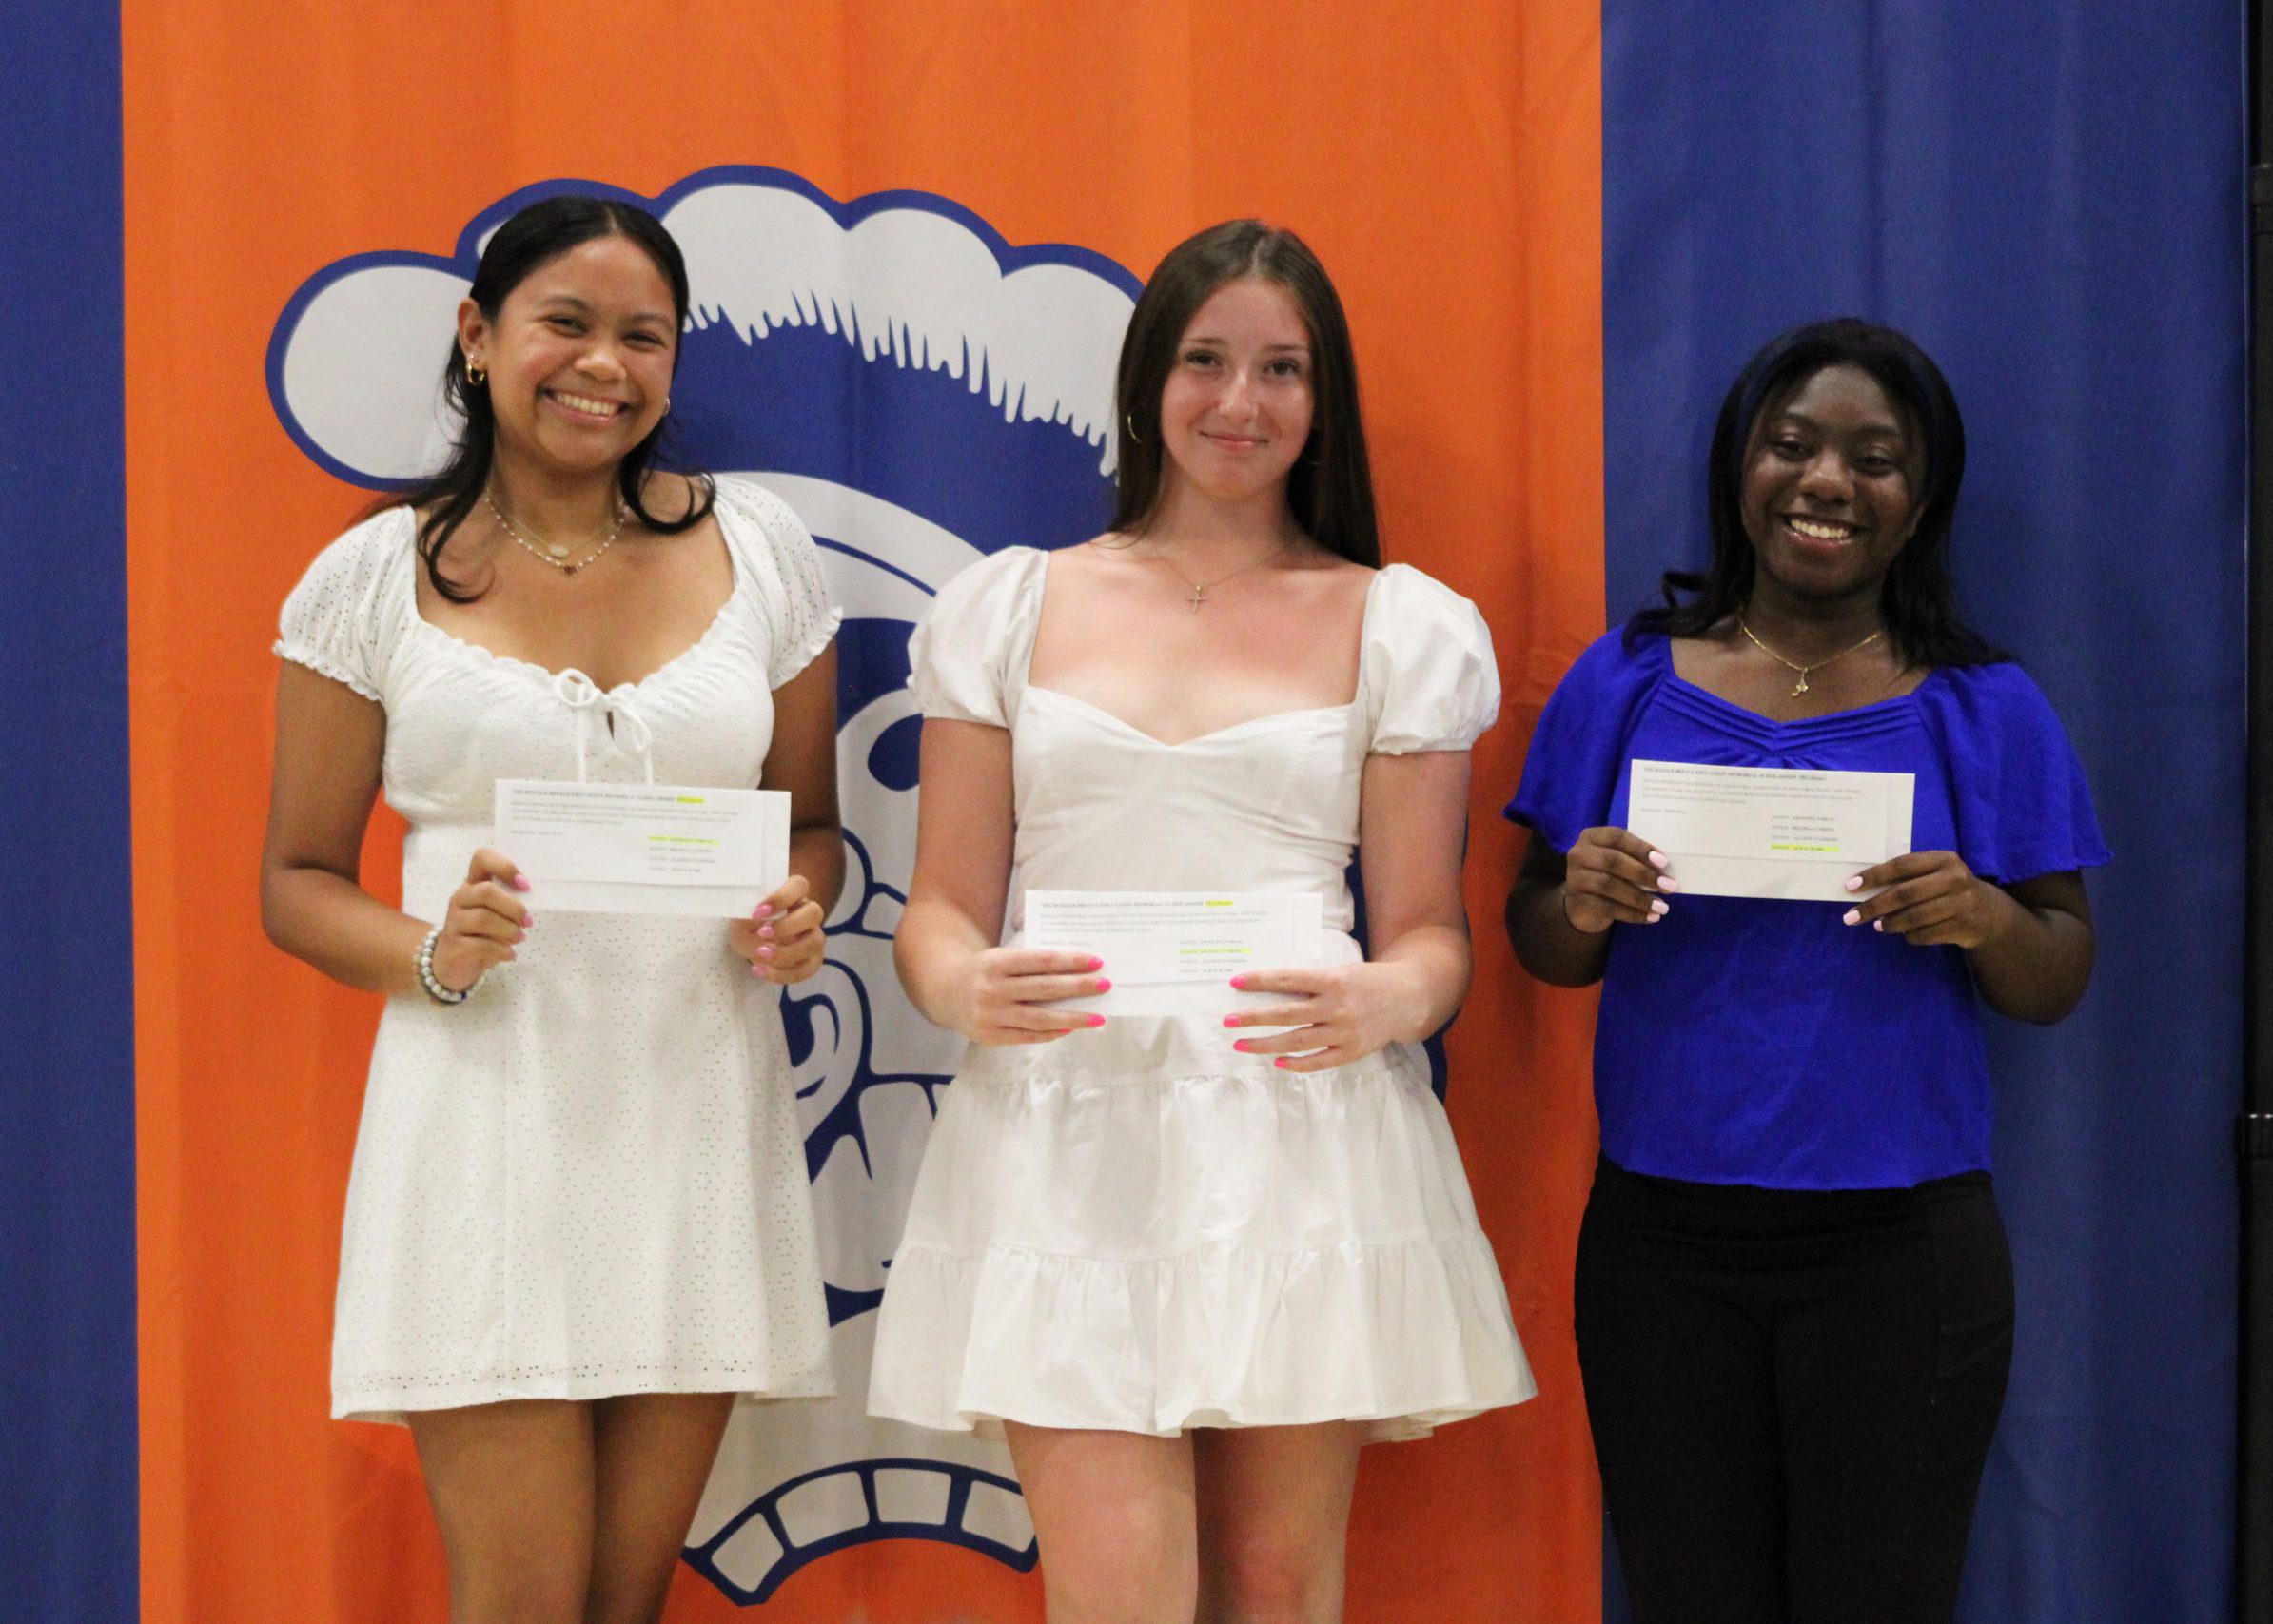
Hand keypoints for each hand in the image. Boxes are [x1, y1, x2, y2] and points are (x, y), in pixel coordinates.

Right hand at [430, 847, 530, 992]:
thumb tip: (533, 903)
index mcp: (473, 884)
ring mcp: (454, 921)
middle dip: (513, 907)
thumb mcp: (497, 914)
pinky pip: (481, 945)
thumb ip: (510, 903)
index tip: (524, 884)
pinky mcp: (453, 945)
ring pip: (483, 918)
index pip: (482, 858)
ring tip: (519, 938)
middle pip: (486, 891)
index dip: (505, 866)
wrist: (453, 964)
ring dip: (509, 930)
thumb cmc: (482, 934)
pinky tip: (510, 954)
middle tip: (527, 921)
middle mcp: (461, 898)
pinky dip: (502, 950)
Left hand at [729, 875, 827, 984]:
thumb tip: (755, 921)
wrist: (750, 945)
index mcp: (792, 895)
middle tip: (762, 934)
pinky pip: (808, 968)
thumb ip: (745, 918)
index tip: (758, 911)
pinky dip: (783, 974)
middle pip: (814, 912)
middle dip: (788, 925)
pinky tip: (761, 970)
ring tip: (761, 955)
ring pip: (815, 942)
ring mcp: (813, 936)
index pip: (799, 885)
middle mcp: (807, 914)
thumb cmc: (748, 925)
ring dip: (788, 952)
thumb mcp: (740, 919)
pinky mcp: (812, 959)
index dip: (782, 897)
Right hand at [949, 948, 1109, 1045]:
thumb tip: (1075, 972)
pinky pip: (1029, 1036)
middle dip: (1079, 987)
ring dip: (1073, 1018)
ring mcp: (991, 1015)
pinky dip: (1052, 1033)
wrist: (946, 992)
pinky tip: (1070, 1028)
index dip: (1070, 961)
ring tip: (1098, 1017)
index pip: (1041, 961)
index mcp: (996, 962)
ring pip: (1040, 1018)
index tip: (1096, 962)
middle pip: (1045, 989)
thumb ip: (1030, 964)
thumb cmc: (985, 971)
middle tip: (1105, 985)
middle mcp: (992, 989)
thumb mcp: (1000, 957)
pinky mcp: (991, 1036)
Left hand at [1221, 961, 1427, 1072]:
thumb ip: (1311, 982)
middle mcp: (1338, 1007)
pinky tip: (1277, 1062)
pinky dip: (1296, 1064)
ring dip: (1265, 1044)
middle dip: (1253, 1018)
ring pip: (1297, 1041)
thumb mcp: (1340, 971)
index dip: (1260, 981)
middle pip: (1287, 1015)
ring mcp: (1345, 1032)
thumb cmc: (1365, 981)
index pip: (1289, 980)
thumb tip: (1268, 990)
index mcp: (1333, 980)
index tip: (1235, 982)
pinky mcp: (1352, 1051)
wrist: (1406, 999)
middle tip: (1228, 1021)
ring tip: (1241, 1044)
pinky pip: (1318, 1062)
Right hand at [1561, 826, 1676, 932]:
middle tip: (1669, 886)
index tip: (1664, 862)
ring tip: (1663, 907)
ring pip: (1610, 886)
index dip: (1640, 848)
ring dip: (1640, 898)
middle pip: (1613, 861)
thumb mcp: (1618, 860)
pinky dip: (1632, 914)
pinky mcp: (1578, 902)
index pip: (1617, 837)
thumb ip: (1635, 858)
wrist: (1583, 905)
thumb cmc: (1609, 875)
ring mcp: (1575, 878)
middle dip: (1644, 874)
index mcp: (1592, 837)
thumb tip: (1666, 869)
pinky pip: (1608, 908)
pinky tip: (1650, 917)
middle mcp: (1579, 854)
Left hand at [1842, 851, 2008, 947]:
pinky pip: (1926, 934)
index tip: (1850, 887)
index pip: (1902, 865)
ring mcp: (1963, 903)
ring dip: (1890, 924)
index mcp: (1944, 859)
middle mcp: (1955, 878)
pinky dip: (1910, 936)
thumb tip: (1860, 887)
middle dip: (1874, 906)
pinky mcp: (1965, 926)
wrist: (1989, 913)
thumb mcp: (1935, 874)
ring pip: (1915, 917)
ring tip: (1878, 926)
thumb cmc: (1948, 889)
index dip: (1874, 876)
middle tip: (1851, 916)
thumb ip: (1906, 877)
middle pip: (1905, 894)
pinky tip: (1905, 933)